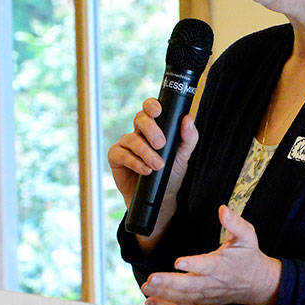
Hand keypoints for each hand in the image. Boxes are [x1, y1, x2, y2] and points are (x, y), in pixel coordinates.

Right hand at [107, 98, 198, 246]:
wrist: (160, 199)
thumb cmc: (171, 174)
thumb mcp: (183, 157)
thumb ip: (188, 138)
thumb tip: (187, 119)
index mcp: (154, 128)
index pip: (150, 109)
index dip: (151, 105)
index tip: (158, 111)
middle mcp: (138, 133)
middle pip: (139, 119)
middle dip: (151, 129)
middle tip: (161, 144)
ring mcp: (126, 145)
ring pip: (131, 138)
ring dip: (145, 152)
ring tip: (157, 165)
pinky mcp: (116, 158)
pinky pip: (120, 154)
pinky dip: (134, 162)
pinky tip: (145, 170)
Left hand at [141, 206, 281, 304]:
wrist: (257, 284)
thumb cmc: (249, 257)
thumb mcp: (247, 236)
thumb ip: (235, 222)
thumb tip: (223, 209)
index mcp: (222, 265)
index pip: (207, 265)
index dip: (193, 264)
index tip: (179, 262)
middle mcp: (212, 282)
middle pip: (189, 285)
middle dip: (169, 283)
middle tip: (151, 279)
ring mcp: (207, 294)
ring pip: (184, 297)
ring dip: (164, 294)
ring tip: (147, 289)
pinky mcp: (203, 301)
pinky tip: (151, 303)